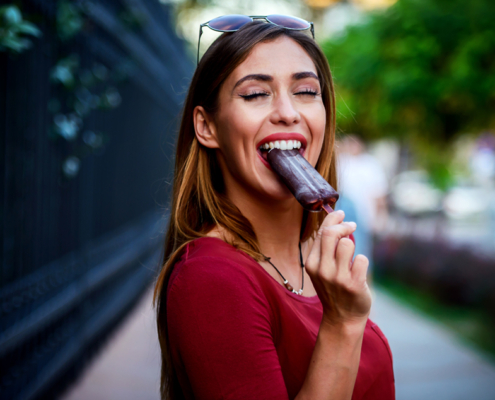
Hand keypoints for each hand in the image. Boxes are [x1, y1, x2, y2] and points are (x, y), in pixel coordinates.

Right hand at [305, 210, 370, 326]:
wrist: (342, 318)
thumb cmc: (334, 288)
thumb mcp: (322, 269)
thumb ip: (325, 248)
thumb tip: (337, 221)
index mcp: (312, 264)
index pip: (321, 232)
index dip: (333, 219)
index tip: (341, 213)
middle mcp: (322, 270)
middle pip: (332, 234)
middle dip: (344, 226)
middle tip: (351, 226)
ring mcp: (338, 278)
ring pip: (347, 244)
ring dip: (352, 246)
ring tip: (352, 258)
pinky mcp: (353, 284)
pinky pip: (362, 259)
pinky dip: (362, 262)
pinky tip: (358, 271)